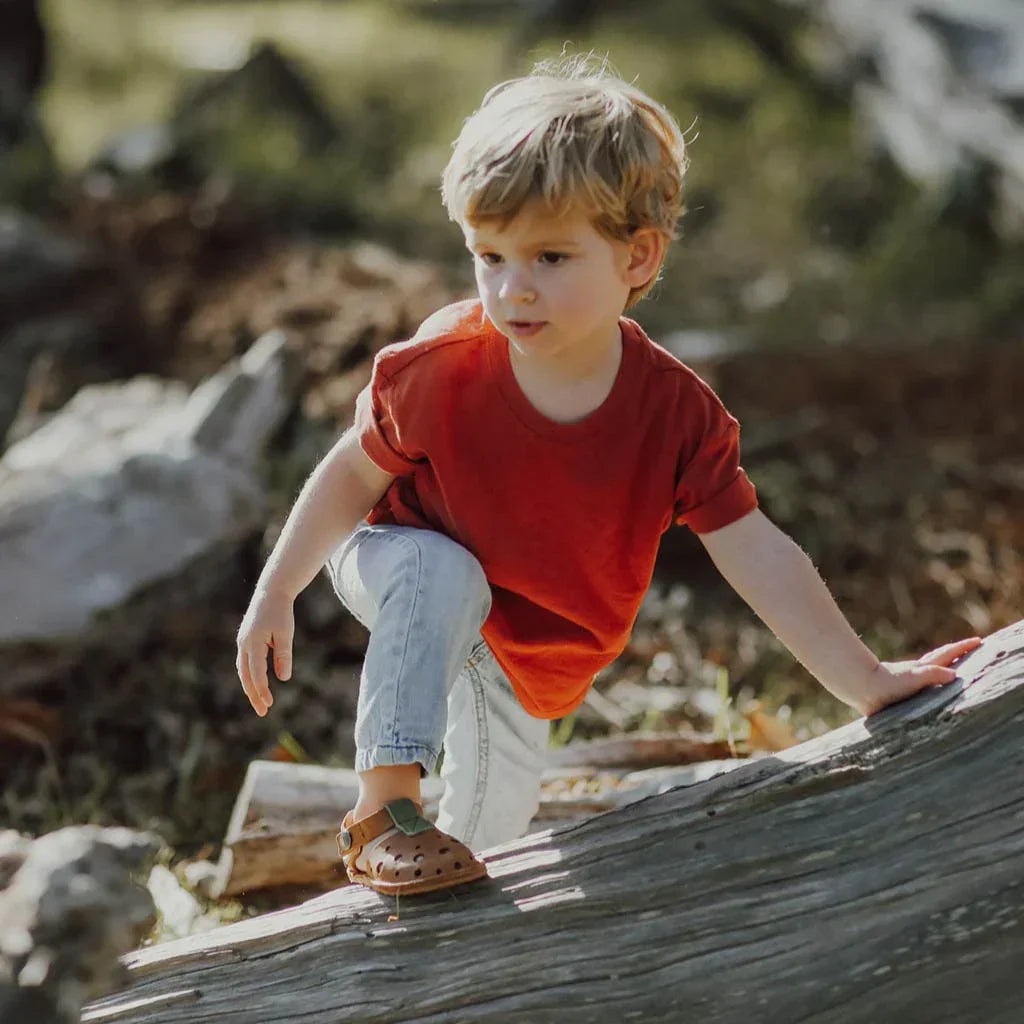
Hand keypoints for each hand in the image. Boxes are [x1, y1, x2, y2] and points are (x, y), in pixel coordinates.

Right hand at [236, 587, 294, 716]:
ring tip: (261, 703)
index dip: (261, 689)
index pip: (256, 672)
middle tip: (263, 712)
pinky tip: (258, 685)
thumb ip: (283, 655)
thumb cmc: (281, 612)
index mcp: (253, 642)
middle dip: (254, 695)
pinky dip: (250, 676)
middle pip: (246, 676)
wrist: (271, 593)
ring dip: (251, 688)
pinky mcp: (245, 641)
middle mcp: (244, 644)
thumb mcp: (286, 633)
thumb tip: (283, 678)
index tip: (268, 704)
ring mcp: (242, 643)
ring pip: (243, 671)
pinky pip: (245, 664)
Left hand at [853, 636, 982, 716]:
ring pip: (932, 668)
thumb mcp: (914, 678)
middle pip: (941, 657)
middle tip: (972, 646)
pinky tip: (931, 687)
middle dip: (957, 652)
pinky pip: (924, 683)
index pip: (947, 655)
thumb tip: (954, 675)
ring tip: (957, 665)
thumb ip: (933, 675)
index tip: (978, 641)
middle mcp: (918, 671)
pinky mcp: (903, 690)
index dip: (962, 648)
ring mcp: (910, 679)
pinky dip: (932, 680)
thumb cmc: (886, 684)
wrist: (862, 689)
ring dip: (946, 664)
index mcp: (924, 668)